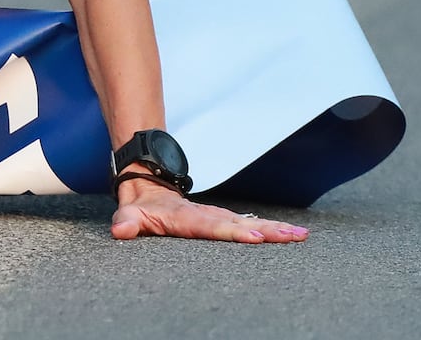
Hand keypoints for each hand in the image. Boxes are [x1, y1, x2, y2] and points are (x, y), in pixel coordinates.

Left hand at [111, 179, 307, 243]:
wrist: (148, 184)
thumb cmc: (140, 207)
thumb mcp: (129, 215)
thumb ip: (126, 222)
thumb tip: (120, 230)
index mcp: (185, 218)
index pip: (210, 226)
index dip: (230, 231)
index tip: (253, 236)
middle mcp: (206, 216)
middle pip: (238, 224)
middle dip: (266, 230)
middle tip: (293, 236)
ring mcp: (216, 217)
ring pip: (249, 222)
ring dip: (275, 229)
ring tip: (300, 235)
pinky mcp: (222, 220)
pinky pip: (249, 224)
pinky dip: (271, 229)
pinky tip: (293, 235)